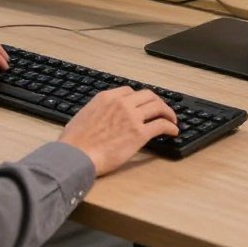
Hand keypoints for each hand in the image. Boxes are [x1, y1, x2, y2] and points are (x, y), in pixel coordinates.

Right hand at [58, 87, 178, 175]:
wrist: (76, 155)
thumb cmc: (75, 142)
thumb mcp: (83, 116)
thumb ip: (96, 111)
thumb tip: (99, 116)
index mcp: (106, 98)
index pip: (129, 91)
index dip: (139, 98)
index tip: (143, 105)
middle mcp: (121, 103)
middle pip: (147, 95)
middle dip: (157, 102)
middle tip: (162, 110)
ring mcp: (131, 117)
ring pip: (158, 107)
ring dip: (168, 113)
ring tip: (172, 120)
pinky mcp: (139, 134)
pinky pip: (161, 125)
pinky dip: (170, 127)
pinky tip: (173, 132)